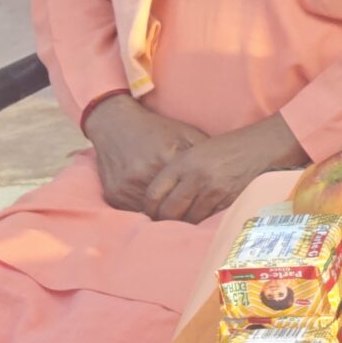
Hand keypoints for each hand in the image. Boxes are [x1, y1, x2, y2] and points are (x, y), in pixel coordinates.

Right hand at [84, 95, 208, 212]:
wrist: (116, 124)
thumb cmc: (157, 130)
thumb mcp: (186, 134)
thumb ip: (205, 152)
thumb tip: (227, 171)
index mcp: (167, 158)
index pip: (188, 190)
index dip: (199, 200)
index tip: (209, 206)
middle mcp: (144, 174)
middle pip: (170, 206)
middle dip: (183, 212)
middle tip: (195, 218)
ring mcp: (126, 186)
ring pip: (152, 213)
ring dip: (164, 216)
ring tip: (178, 217)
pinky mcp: (114, 194)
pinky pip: (134, 212)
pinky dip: (147, 212)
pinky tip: (158, 210)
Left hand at [144, 116, 309, 223]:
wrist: (262, 147)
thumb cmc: (227, 148)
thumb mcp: (196, 151)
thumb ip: (177, 171)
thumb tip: (159, 196)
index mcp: (184, 162)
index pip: (154, 193)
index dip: (148, 207)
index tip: (149, 212)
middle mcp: (196, 177)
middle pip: (169, 211)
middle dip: (163, 221)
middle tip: (162, 224)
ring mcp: (214, 191)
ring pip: (188, 219)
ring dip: (183, 224)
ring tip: (181, 224)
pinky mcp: (228, 201)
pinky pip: (208, 219)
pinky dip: (201, 222)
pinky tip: (200, 220)